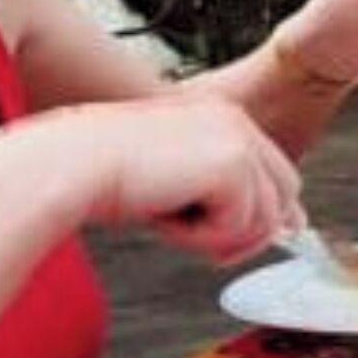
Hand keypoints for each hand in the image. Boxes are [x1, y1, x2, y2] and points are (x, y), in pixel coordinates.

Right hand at [32, 97, 304, 262]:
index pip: (279, 177)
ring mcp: (238, 140)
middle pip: (283, 201)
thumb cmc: (106, 174)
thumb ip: (229, 194)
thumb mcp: (180, 182)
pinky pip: (237, 227)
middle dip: (244, 233)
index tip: (234, 240)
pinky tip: (165, 214)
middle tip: (194, 238)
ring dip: (213, 236)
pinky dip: (199, 237)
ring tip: (168, 216)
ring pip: (262, 221)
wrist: (69, 165)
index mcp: (224, 118)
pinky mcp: (232, 165)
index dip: (264, 217)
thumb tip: (289, 224)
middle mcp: (237, 122)